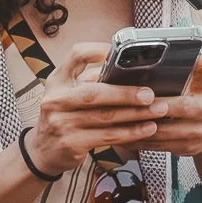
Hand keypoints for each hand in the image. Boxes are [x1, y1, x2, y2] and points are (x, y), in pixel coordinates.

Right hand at [25, 42, 166, 176]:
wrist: (42, 152)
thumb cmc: (64, 116)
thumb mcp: (67, 93)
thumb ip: (90, 80)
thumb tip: (128, 68)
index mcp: (57, 80)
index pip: (76, 55)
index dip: (97, 50)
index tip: (119, 51)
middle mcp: (56, 99)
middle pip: (95, 92)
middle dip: (126, 93)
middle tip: (151, 94)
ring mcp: (62, 123)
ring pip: (106, 116)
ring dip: (136, 114)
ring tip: (158, 110)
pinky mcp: (72, 143)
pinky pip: (108, 136)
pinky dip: (131, 132)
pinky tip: (147, 128)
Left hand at [130, 53, 201, 158]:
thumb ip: (198, 71)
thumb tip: (198, 56)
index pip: (179, 106)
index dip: (159, 104)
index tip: (142, 98)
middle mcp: (197, 127)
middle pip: (165, 126)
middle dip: (142, 120)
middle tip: (121, 113)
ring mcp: (187, 142)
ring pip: (156, 140)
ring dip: (135, 133)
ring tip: (117, 125)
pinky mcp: (177, 151)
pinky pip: (153, 148)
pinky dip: (137, 142)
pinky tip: (123, 136)